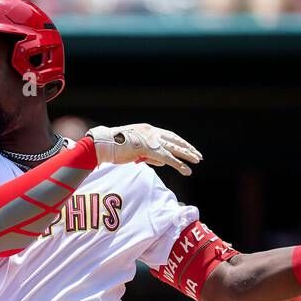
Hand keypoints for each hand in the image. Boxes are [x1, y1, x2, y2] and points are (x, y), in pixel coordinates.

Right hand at [87, 123, 201, 175]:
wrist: (102, 145)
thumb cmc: (114, 149)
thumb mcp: (134, 151)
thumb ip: (149, 155)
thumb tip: (162, 162)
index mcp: (147, 130)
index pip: (168, 136)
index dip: (179, 143)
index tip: (188, 148)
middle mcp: (151, 132)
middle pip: (174, 140)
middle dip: (187, 148)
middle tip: (198, 155)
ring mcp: (149, 139)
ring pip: (173, 148)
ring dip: (186, 155)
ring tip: (197, 161)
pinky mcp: (147, 149)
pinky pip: (166, 158)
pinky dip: (177, 164)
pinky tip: (186, 170)